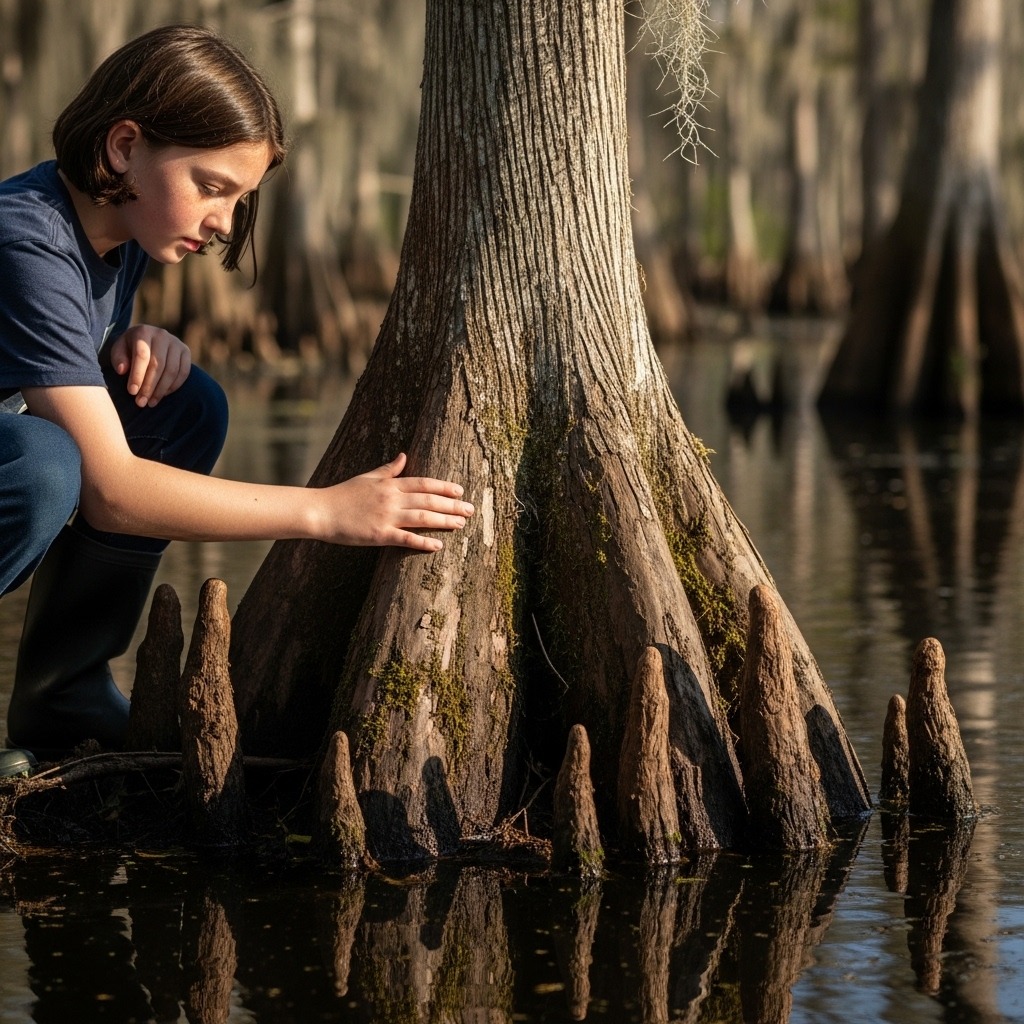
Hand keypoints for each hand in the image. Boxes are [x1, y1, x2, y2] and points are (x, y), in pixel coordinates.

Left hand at [108, 324, 191, 407]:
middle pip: (158, 364)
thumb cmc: (129, 349)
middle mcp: (162, 335)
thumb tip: (123, 370)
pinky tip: (163, 395)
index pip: (142, 356)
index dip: (137, 375)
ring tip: (151, 403)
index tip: (132, 392)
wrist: (146, 340)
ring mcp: (176, 343)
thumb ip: (118, 359)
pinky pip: (183, 372)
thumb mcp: (118, 350)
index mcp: (143, 332)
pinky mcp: (186, 351)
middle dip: (149, 386)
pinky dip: (174, 386)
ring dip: (161, 390)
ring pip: (172, 370)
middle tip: (141, 402)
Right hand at [319, 453, 474, 551]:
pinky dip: (423, 542)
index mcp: (390, 484)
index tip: (460, 491)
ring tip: (461, 524)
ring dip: (444, 521)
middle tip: (470, 510)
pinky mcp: (379, 535)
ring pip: (422, 517)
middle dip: (452, 505)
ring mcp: (386, 517)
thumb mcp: (367, 477)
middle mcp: (392, 498)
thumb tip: (404, 455)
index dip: (444, 487)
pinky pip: (406, 538)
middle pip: (428, 500)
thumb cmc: (343, 494)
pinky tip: (438, 545)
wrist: (321, 511)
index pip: (423, 483)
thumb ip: (389, 469)